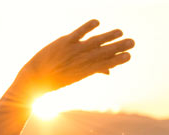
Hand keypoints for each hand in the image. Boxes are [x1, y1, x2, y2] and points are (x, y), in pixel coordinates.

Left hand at [12, 20, 133, 101]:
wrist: (36, 78)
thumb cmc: (57, 79)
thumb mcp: (77, 77)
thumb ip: (94, 70)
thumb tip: (109, 71)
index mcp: (86, 71)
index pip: (105, 64)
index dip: (118, 60)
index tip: (129, 56)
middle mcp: (82, 61)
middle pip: (103, 53)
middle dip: (119, 48)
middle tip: (132, 42)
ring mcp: (73, 51)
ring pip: (94, 43)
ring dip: (108, 37)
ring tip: (120, 32)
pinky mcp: (64, 42)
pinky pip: (78, 33)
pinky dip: (87, 27)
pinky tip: (97, 22)